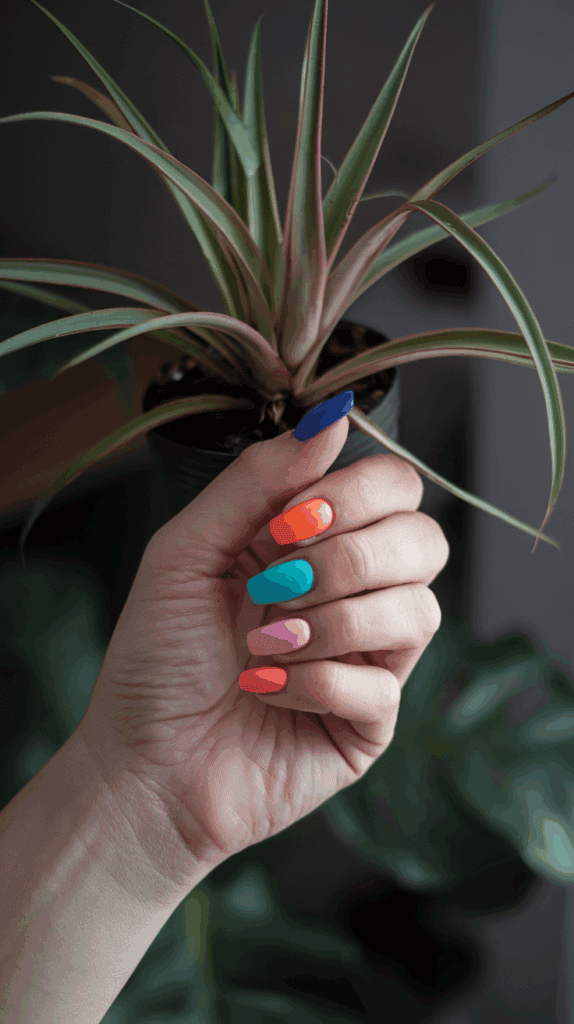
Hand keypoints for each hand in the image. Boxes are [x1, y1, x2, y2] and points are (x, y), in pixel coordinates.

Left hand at [76, 410, 448, 888]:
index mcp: (316, 541)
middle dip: (351, 557)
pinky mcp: (370, 720)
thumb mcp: (186, 550)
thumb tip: (331, 419)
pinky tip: (265, 691)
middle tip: (277, 584)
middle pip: (425, 539)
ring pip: (419, 609)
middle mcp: (353, 591)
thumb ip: (257, 480)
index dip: (354, 494)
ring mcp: (368, 657)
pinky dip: (316, 682)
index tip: (288, 522)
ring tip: (264, 645)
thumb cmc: (157, 657)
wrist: (143, 764)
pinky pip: (382, 686)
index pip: (392, 486)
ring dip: (331, 621)